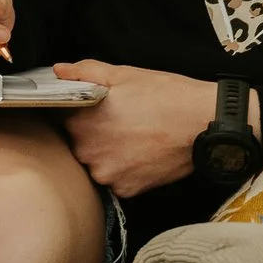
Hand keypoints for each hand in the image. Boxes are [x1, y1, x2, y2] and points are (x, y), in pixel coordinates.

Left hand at [54, 61, 220, 197]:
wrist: (203, 124)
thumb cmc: (166, 95)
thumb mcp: (124, 74)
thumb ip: (85, 72)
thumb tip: (59, 71)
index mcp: (81, 121)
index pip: (60, 118)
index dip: (77, 112)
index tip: (92, 110)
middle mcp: (87, 151)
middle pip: (78, 143)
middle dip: (93, 134)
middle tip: (120, 122)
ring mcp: (106, 174)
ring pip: (96, 163)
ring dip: (107, 154)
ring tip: (133, 137)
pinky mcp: (125, 190)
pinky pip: (115, 180)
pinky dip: (125, 169)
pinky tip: (141, 153)